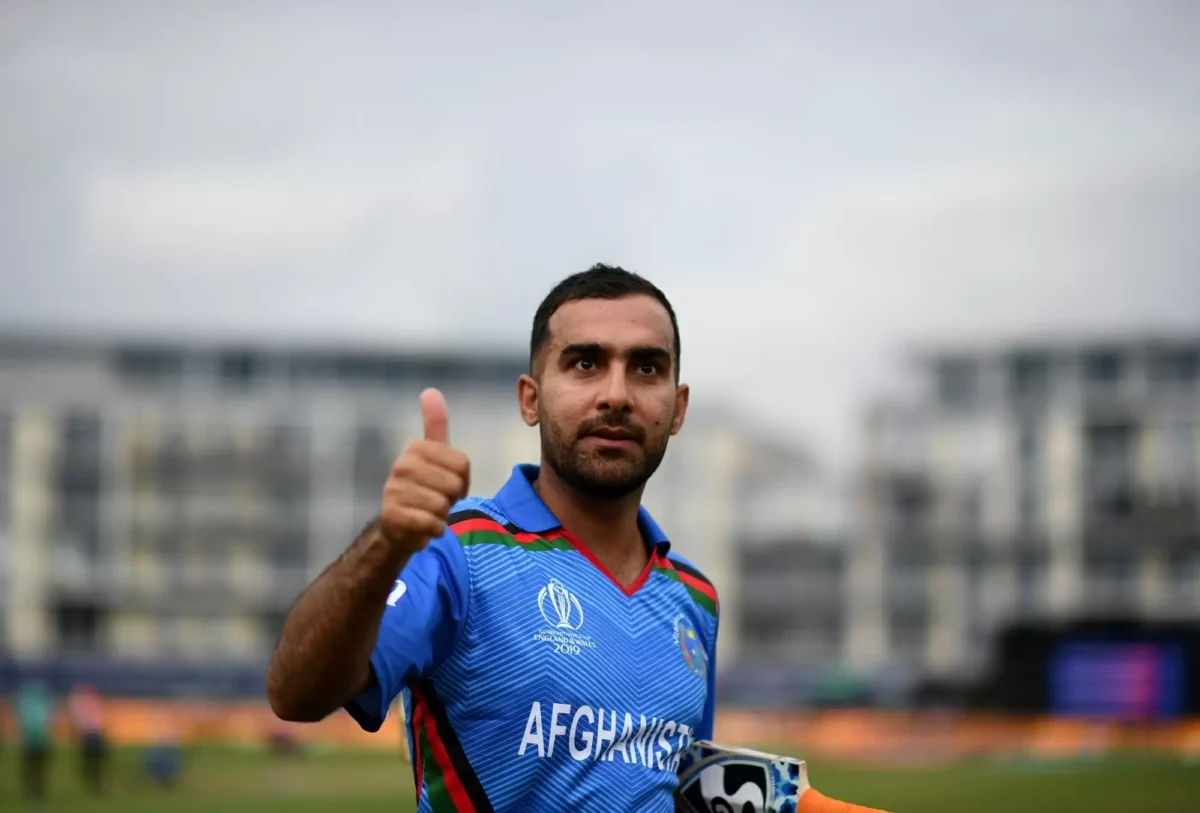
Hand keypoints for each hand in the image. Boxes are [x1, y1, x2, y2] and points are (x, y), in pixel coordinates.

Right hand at [379, 388, 470, 554]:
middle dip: (451, 499)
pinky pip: (432, 523)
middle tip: (436, 501)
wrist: (397, 526)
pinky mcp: (392, 515)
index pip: (462, 466)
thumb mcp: (432, 455)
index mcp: (416, 448)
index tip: (446, 484)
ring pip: (443, 505)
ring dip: (441, 516)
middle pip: (454, 485)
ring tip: (428, 513)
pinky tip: (424, 526)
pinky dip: (434, 530)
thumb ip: (434, 424)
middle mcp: (402, 465)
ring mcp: (394, 490)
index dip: (462, 481)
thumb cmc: (423, 488)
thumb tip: (430, 390)